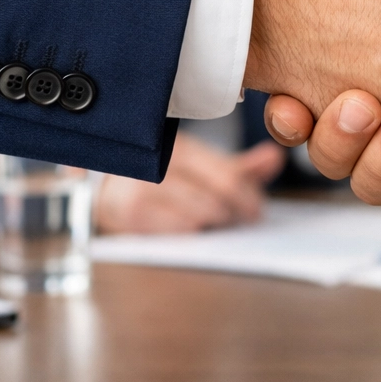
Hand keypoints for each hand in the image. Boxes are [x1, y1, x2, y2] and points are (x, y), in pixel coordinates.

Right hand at [95, 131, 284, 233]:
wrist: (104, 183)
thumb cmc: (160, 173)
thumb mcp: (198, 163)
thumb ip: (237, 165)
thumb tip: (276, 158)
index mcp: (183, 148)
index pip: (227, 175)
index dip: (248, 196)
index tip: (257, 210)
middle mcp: (163, 166)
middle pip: (216, 199)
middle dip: (234, 212)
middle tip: (243, 218)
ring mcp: (145, 192)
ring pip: (198, 218)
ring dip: (213, 224)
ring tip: (219, 222)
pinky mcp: (131, 217)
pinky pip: (175, 232)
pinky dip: (191, 233)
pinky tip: (195, 230)